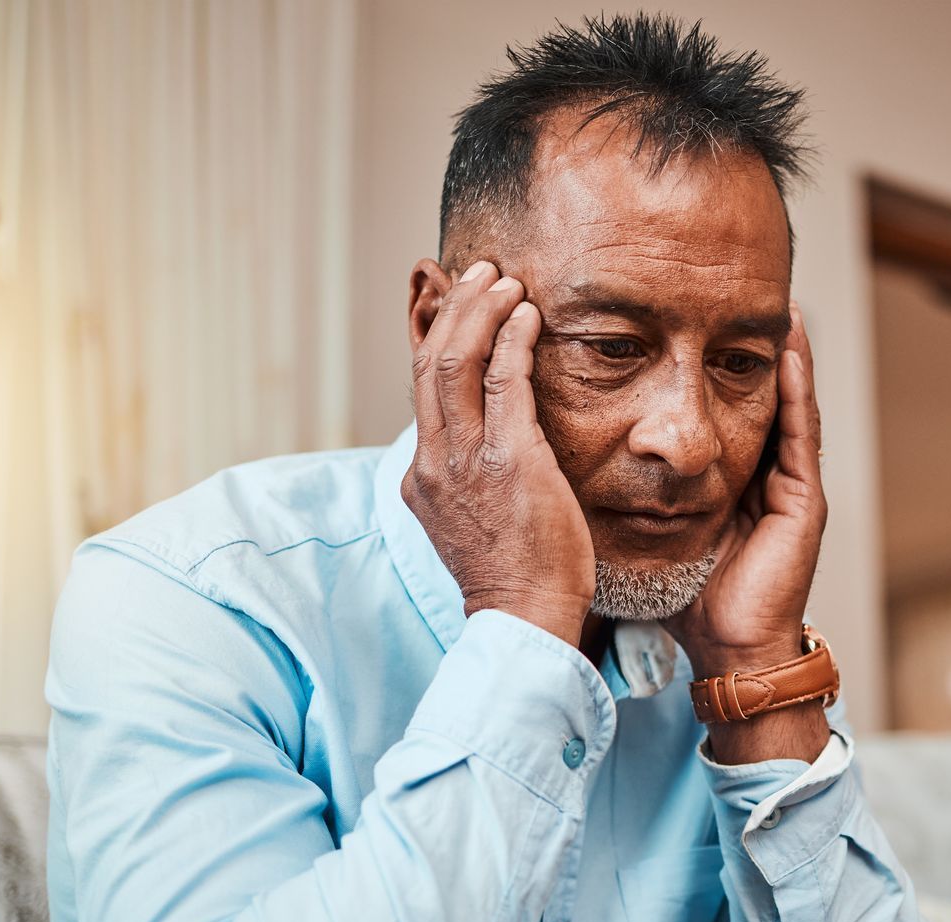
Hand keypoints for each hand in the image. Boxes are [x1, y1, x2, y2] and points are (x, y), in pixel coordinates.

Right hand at [403, 260, 594, 644]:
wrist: (524, 618)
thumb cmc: (512, 576)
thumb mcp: (470, 522)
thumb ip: (465, 481)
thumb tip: (480, 454)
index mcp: (421, 476)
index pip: (423, 390)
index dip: (442, 339)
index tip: (466, 308)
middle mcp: (433, 462)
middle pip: (431, 364)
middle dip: (457, 311)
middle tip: (483, 275)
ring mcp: (465, 460)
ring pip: (458, 363)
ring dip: (483, 313)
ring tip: (506, 283)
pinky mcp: (508, 460)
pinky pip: (504, 383)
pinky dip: (513, 341)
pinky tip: (528, 317)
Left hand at [664, 305, 829, 763]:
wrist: (728, 652)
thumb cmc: (688, 601)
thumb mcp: (647, 533)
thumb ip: (623, 498)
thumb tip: (567, 466)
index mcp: (725, 483)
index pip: (717, 410)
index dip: (705, 367)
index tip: (685, 319)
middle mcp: (760, 477)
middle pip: (754, 399)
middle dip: (747, 349)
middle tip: (737, 293)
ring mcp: (788, 486)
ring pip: (786, 404)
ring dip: (785, 355)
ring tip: (776, 304)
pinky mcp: (804, 499)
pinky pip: (802, 432)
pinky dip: (800, 388)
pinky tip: (792, 349)